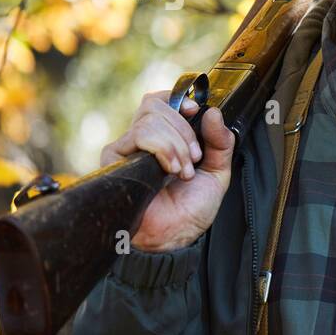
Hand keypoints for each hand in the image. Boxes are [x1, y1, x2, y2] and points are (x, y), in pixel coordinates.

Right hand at [100, 92, 235, 252]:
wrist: (176, 235)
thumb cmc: (192, 209)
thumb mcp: (218, 171)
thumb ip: (220, 141)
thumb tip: (213, 112)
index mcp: (165, 138)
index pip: (160, 101)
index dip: (176, 99)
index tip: (194, 110)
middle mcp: (142, 140)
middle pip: (154, 105)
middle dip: (183, 129)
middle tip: (194, 157)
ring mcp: (127, 149)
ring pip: (150, 120)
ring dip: (176, 145)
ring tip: (182, 171)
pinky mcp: (114, 159)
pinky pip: (140, 135)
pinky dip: (163, 149)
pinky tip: (169, 171)